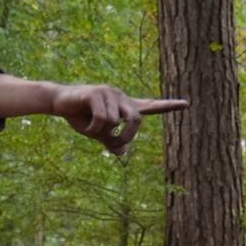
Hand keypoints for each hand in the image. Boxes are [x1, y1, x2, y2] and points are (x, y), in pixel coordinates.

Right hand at [51, 85, 185, 155]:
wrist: (60, 102)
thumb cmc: (80, 117)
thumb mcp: (98, 134)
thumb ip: (112, 142)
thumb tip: (123, 152)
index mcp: (124, 106)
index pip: (151, 106)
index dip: (168, 107)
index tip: (186, 104)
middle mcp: (121, 96)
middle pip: (137, 119)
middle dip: (126, 136)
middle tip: (113, 143)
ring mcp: (110, 92)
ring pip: (117, 122)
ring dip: (103, 132)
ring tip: (91, 128)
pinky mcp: (98, 92)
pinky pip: (103, 120)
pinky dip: (94, 130)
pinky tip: (85, 125)